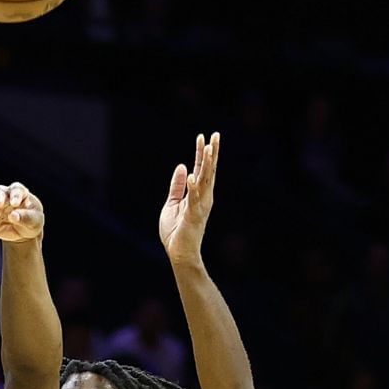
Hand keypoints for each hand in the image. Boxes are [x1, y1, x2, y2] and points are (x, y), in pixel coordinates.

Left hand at [158, 132, 219, 265]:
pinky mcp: (192, 216)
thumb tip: (182, 166)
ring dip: (206, 164)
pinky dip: (192, 187)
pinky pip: (193, 199)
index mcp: (199, 194)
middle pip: (208, 171)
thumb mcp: (173, 203)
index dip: (203, 153)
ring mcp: (200, 206)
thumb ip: (177, 186)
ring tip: (208, 148)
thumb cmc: (176, 231)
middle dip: (211, 153)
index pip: (202, 169)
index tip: (204, 136)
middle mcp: (204, 198)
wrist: (179, 253)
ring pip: (204, 181)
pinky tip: (191, 174)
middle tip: (215, 134)